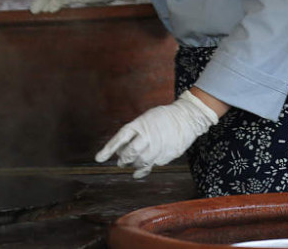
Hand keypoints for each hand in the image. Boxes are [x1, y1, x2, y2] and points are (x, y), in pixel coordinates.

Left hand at [94, 90, 218, 178]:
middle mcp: (148, 136)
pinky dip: (146, 167)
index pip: (121, 138)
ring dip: (135, 165)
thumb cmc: (164, 117)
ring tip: (134, 162)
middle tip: (122, 161)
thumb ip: (135, 133)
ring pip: (140, 162)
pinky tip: (142, 170)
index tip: (99, 159)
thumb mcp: (147, 118)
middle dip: (123, 160)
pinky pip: (152, 165)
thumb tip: (121, 150)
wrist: (188, 118)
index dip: (109, 149)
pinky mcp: (166, 156)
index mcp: (141, 124)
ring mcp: (158, 147)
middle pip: (130, 153)